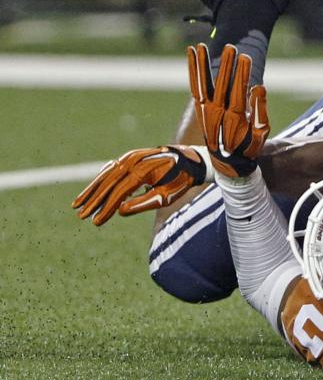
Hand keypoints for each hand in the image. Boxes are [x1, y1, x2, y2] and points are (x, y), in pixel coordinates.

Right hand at [72, 145, 208, 225]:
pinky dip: (99, 181)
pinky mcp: (129, 157)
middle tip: (81, 216)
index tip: (96, 222)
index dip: (106, 208)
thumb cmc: (179, 181)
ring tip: (77, 205)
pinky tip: (90, 192)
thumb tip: (120, 211)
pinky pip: (110, 169)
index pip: (119, 192)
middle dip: (94, 200)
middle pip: (108, 182)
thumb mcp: (166, 196)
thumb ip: (143, 203)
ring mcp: (130, 157)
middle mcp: (134, 160)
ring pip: (105, 175)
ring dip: (91, 190)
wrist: (189, 160)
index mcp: (143, 170)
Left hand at [188, 43, 269, 177]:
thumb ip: (261, 110)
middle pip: (221, 85)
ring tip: (200, 46)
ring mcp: (206, 111)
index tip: (246, 57)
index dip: (242, 74)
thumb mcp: (262, 132)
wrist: (228, 163)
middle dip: (226, 65)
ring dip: (201, 64)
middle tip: (231, 47)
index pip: (238, 92)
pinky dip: (193, 70)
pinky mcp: (200, 109)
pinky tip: (191, 54)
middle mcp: (218, 114)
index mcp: (236, 119)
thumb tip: (259, 87)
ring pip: (202, 84)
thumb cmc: (249, 146)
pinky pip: (195, 86)